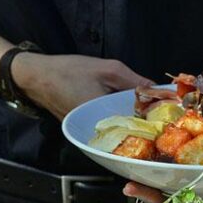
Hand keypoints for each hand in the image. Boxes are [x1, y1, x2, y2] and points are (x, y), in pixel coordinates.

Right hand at [12, 54, 152, 118]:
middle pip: (128, 130)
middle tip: (157, 113)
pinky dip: (115, 120)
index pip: (136, 123)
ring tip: (143, 112)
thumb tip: (157, 89)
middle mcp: (95, 131)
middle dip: (142, 121)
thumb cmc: (70, 71)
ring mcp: (88, 133)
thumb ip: (134, 81)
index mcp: (103, 117)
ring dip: (129, 121)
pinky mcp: (83, 131)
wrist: (37, 77)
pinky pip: (106, 128)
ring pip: (117, 129)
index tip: (166, 112)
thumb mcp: (107, 69)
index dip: (152, 118)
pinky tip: (122, 111)